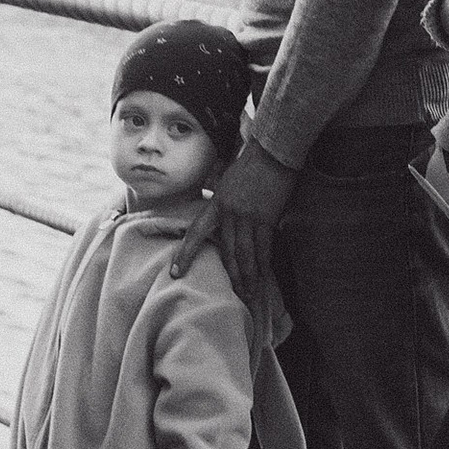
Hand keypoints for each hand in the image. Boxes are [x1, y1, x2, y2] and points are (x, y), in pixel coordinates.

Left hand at [171, 134, 295, 318]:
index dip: (185, 254)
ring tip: (249, 295)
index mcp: (217, 203)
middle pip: (227, 251)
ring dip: (248, 277)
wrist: (273, 152)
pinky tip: (264, 277)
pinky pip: (264, 247)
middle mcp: (230, 213)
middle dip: (230, 276)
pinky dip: (264, 264)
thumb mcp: (227, 182)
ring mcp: (249, 217)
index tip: (175, 272)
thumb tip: (221, 219)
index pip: (196, 233)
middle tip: (232, 296)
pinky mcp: (268, 218)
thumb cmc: (250, 164)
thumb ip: (223, 202)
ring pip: (246, 254)